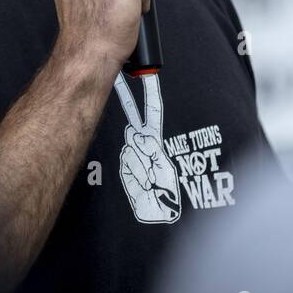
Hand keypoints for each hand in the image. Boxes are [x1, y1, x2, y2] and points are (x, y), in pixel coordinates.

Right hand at [115, 72, 179, 222]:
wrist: (158, 216)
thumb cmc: (168, 194)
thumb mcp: (166, 167)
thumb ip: (150, 149)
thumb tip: (135, 135)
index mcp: (156, 139)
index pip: (151, 112)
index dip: (149, 94)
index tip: (147, 76)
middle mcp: (142, 145)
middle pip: (133, 123)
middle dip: (131, 112)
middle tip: (128, 102)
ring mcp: (131, 156)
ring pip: (131, 148)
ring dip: (143, 166)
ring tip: (153, 180)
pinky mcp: (123, 168)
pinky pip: (127, 163)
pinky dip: (137, 175)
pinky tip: (145, 185)